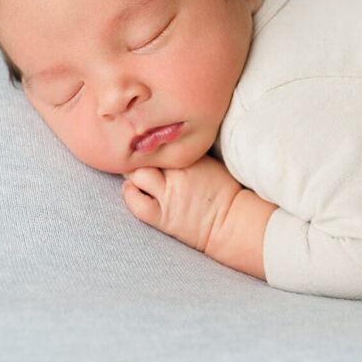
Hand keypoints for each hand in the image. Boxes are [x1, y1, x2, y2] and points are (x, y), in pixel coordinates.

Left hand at [122, 155, 242, 252]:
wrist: (231, 221)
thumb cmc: (223, 190)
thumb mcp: (209, 161)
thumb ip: (186, 153)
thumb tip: (164, 145)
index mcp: (191, 156)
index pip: (160, 140)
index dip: (152, 143)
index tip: (150, 145)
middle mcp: (178, 172)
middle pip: (145, 155)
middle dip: (139, 156)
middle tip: (138, 159)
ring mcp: (170, 194)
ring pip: (137, 175)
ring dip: (133, 173)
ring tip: (136, 174)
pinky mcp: (163, 215)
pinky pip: (136, 202)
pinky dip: (130, 194)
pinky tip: (132, 189)